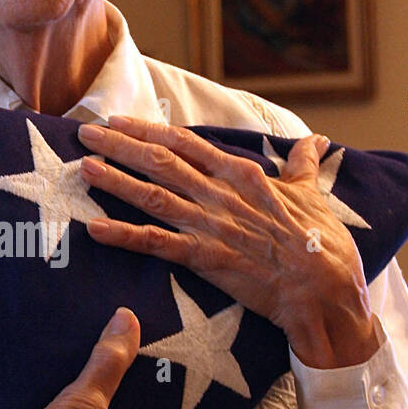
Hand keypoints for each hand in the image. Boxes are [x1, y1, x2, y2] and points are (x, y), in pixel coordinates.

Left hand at [77, 116, 379, 369]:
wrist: (324, 288)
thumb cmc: (322, 242)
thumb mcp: (312, 194)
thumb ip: (302, 166)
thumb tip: (317, 141)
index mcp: (241, 174)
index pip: (185, 143)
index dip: (148, 130)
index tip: (119, 120)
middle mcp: (220, 193)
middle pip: (160, 161)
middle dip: (119, 144)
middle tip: (86, 131)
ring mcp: (209, 225)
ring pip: (152, 195)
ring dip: (114, 180)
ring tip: (83, 166)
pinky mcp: (204, 258)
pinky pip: (155, 243)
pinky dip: (123, 235)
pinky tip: (94, 228)